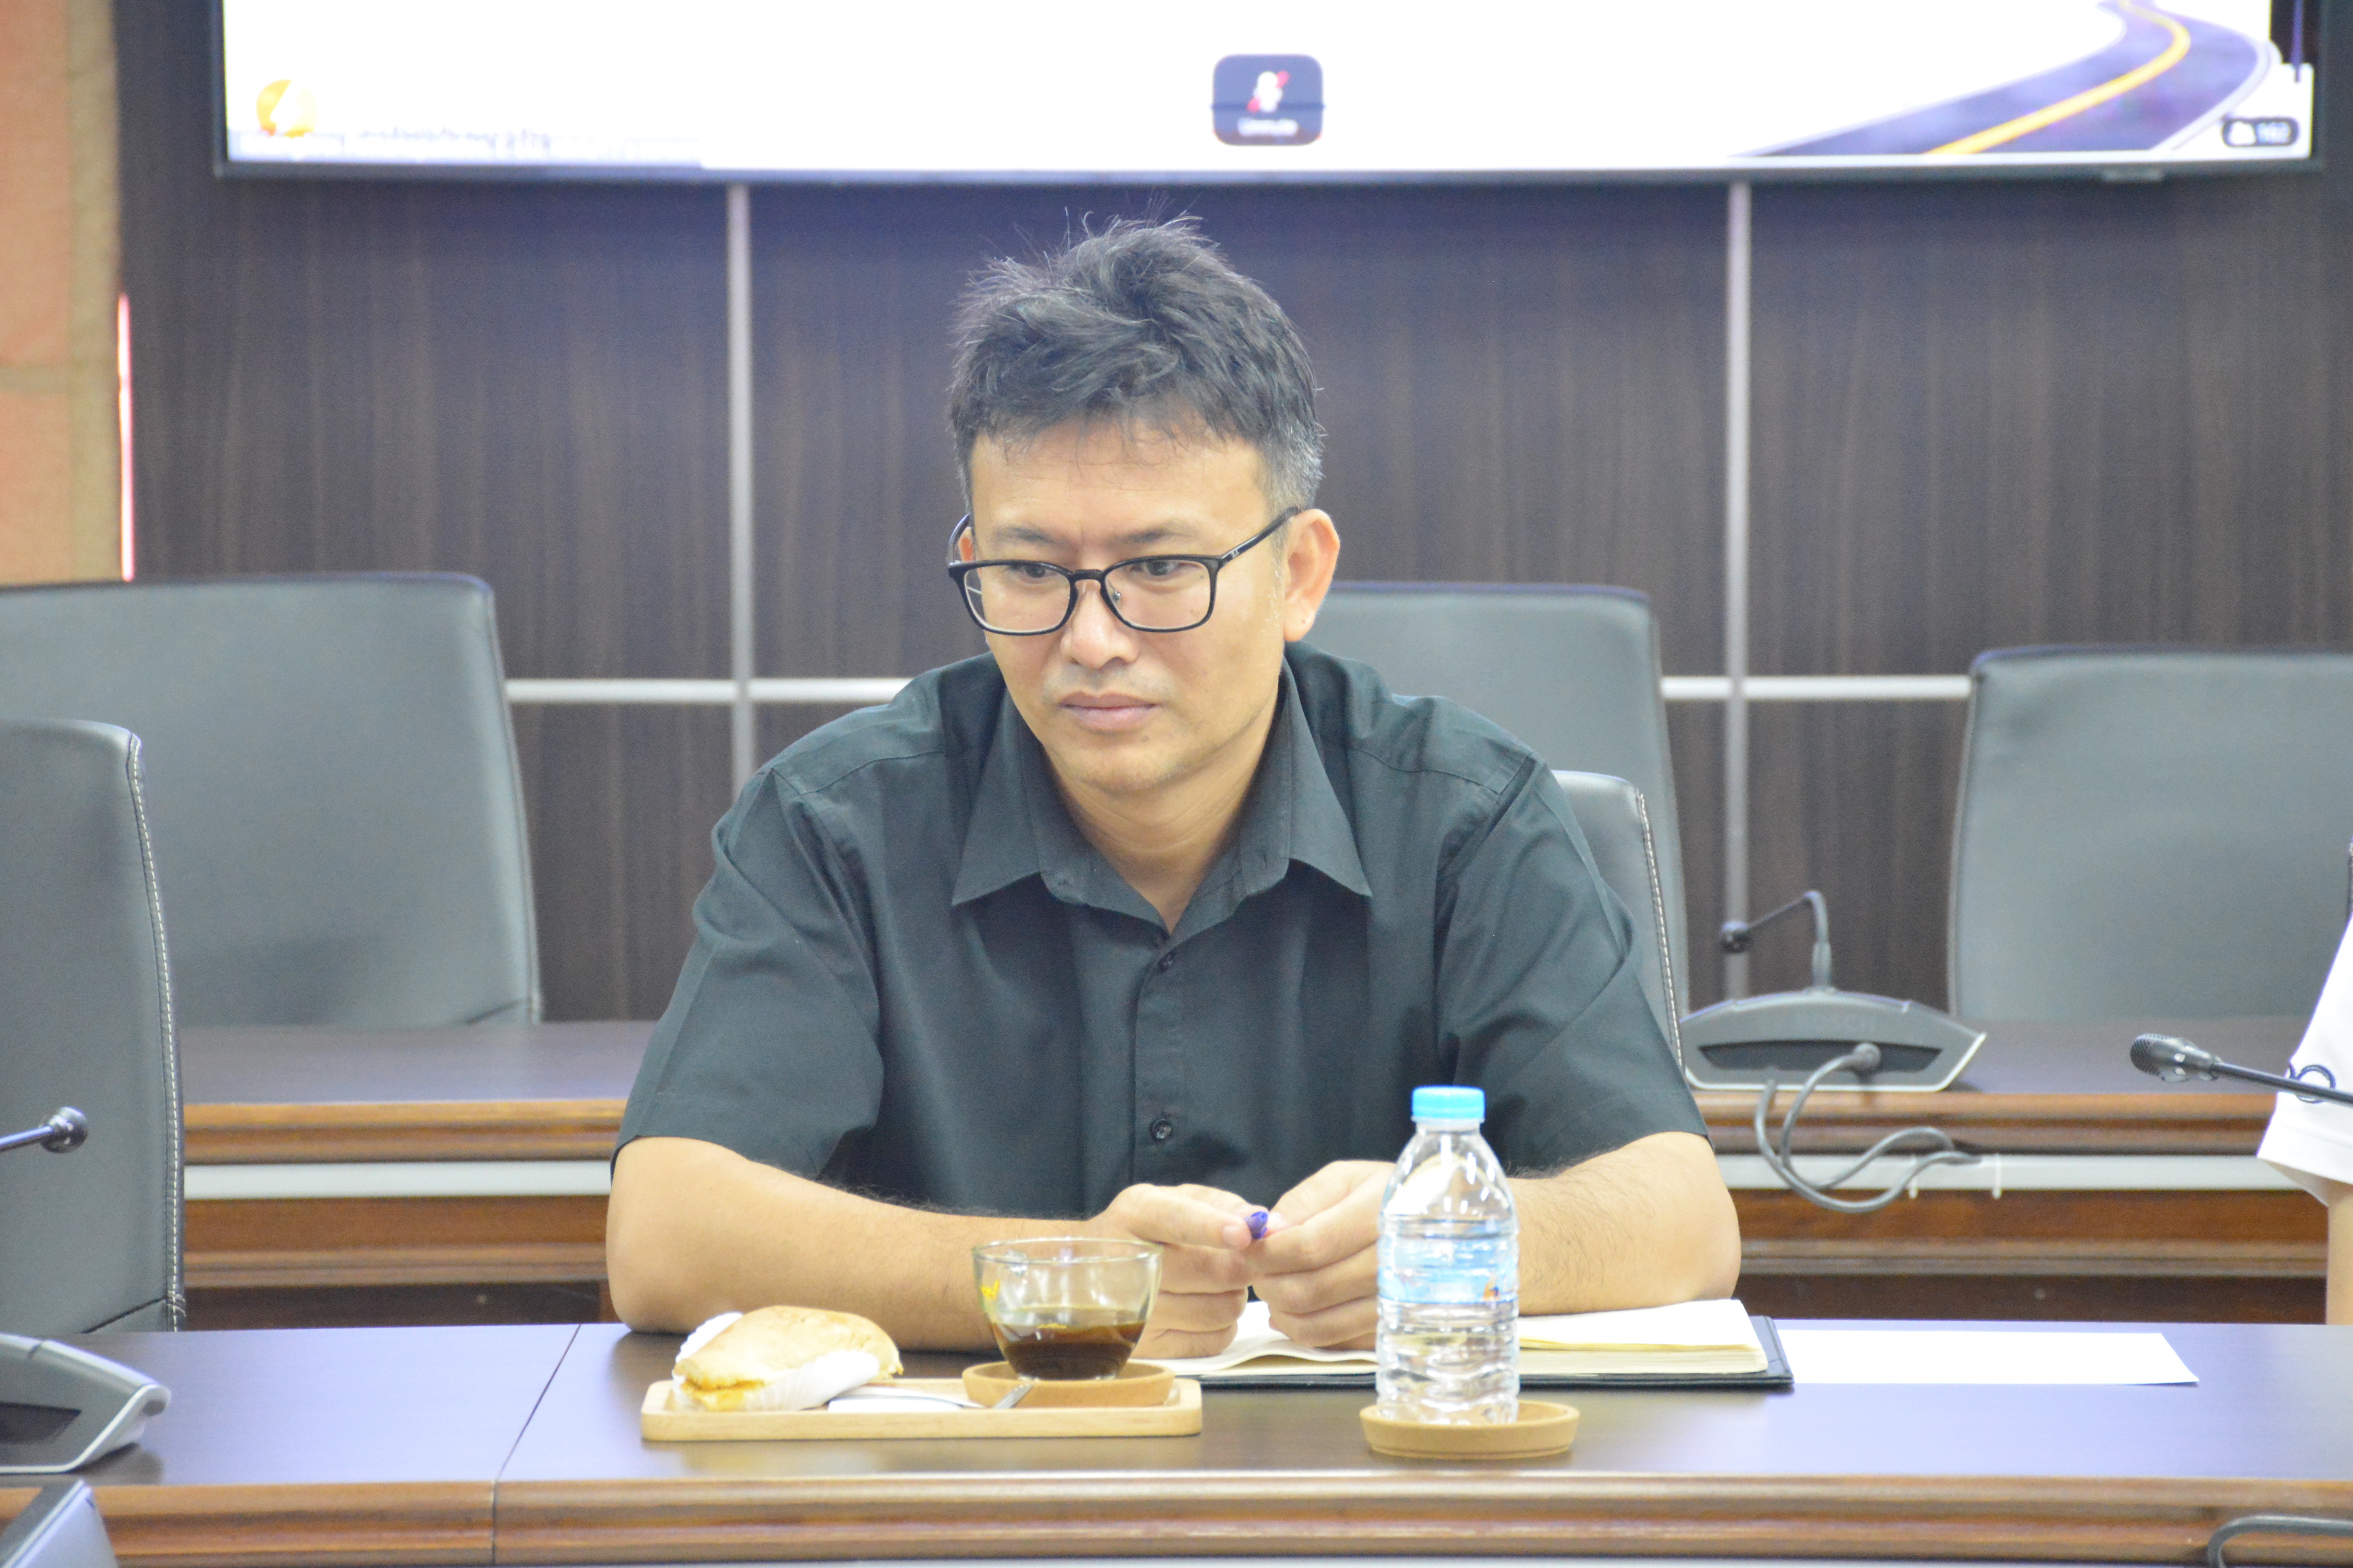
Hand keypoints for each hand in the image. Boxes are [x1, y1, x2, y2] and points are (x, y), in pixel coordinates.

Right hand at [1091, 1182, 1275, 1357]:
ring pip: (1220, 1309)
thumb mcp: (1176, 1199)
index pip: (1176, 1220)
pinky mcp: (1147, 1346)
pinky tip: (1204, 1306)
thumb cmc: (1148, 1229)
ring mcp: (1136, 1310)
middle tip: (1240, 1260)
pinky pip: (1214, 1340)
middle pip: (1214, 1271)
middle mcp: (1129, 1261)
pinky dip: (1223, 1325)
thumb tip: (1270, 1225)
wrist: (1088, 1271)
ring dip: (1233, 1296)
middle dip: (1242, 1265)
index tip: (1243, 1234)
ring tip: (1216, 1283)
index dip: (1213, 1227)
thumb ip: (1225, 1205)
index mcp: (1136, 1214)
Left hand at [1250, 1159, 1389, 1349]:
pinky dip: (1305, 1330)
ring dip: (1281, 1310)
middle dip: (1269, 1282)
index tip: (1247, 1247)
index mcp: (1382, 1215)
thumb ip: (1303, 1202)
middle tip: (1256, 1269)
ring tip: (1273, 1287)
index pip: (1311, 1246)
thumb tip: (1266, 1232)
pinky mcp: (1393, 1327)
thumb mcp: (1346, 1179)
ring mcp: (1397, 1302)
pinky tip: (1294, 1311)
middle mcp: (1395, 1263)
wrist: (1442, 1222)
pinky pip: (1337, 1342)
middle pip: (1311, 1289)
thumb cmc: (1384, 1193)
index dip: (1269, 1252)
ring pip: (1320, 1323)